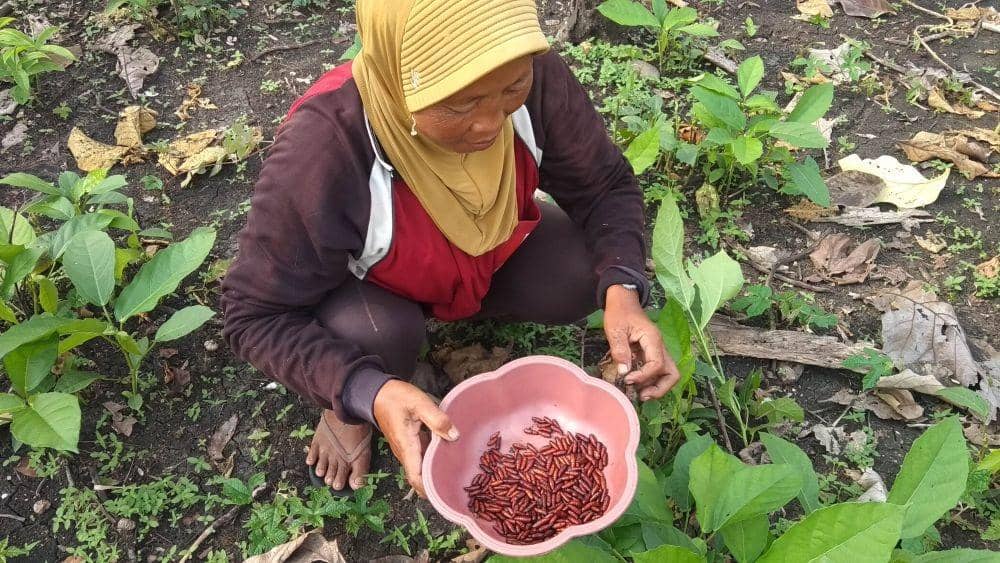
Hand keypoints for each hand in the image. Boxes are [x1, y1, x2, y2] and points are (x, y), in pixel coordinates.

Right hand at [373, 380, 458, 496]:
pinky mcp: (407, 445)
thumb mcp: (420, 403)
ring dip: (433, 474)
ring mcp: (404, 450)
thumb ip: (437, 419)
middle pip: (418, 477)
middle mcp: (404, 452)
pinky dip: (431, 462)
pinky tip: (447, 457)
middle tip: (456, 486)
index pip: (415, 476)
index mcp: (406, 445)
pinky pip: (419, 459)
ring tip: (455, 475)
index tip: (444, 494)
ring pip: (419, 469)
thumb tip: (454, 436)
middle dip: (434, 485)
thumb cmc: (397, 397)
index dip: (428, 489)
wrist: (377, 393)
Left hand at [603, 285, 681, 400]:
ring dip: (656, 387)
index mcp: (653, 339)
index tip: (627, 379)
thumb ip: (620, 351)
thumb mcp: (615, 330)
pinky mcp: (651, 353)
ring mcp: (657, 350)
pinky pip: (657, 371)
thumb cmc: (619, 312)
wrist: (623, 300)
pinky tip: (636, 384)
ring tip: (638, 393)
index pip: (657, 364)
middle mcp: (660, 346)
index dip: (644, 376)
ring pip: (667, 374)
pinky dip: (650, 380)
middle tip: (642, 396)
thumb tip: (624, 372)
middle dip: (660, 388)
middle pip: (672, 373)